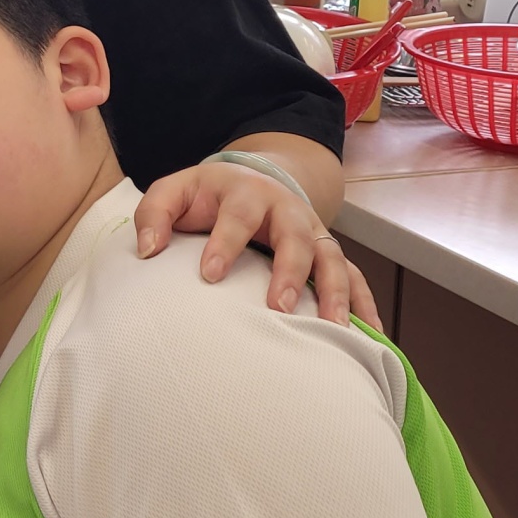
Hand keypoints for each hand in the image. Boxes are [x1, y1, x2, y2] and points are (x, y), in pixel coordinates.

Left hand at [132, 161, 376, 325]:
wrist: (253, 180)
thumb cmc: (208, 196)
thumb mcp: (176, 191)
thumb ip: (154, 214)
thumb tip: (147, 249)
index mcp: (246, 192)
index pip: (238, 215)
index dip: (226, 242)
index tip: (210, 274)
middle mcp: (286, 210)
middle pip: (296, 236)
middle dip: (289, 270)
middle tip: (277, 306)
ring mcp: (312, 232)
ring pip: (332, 258)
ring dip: (334, 293)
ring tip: (332, 329)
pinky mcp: (328, 253)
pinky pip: (354, 278)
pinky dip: (365, 306)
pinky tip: (371, 336)